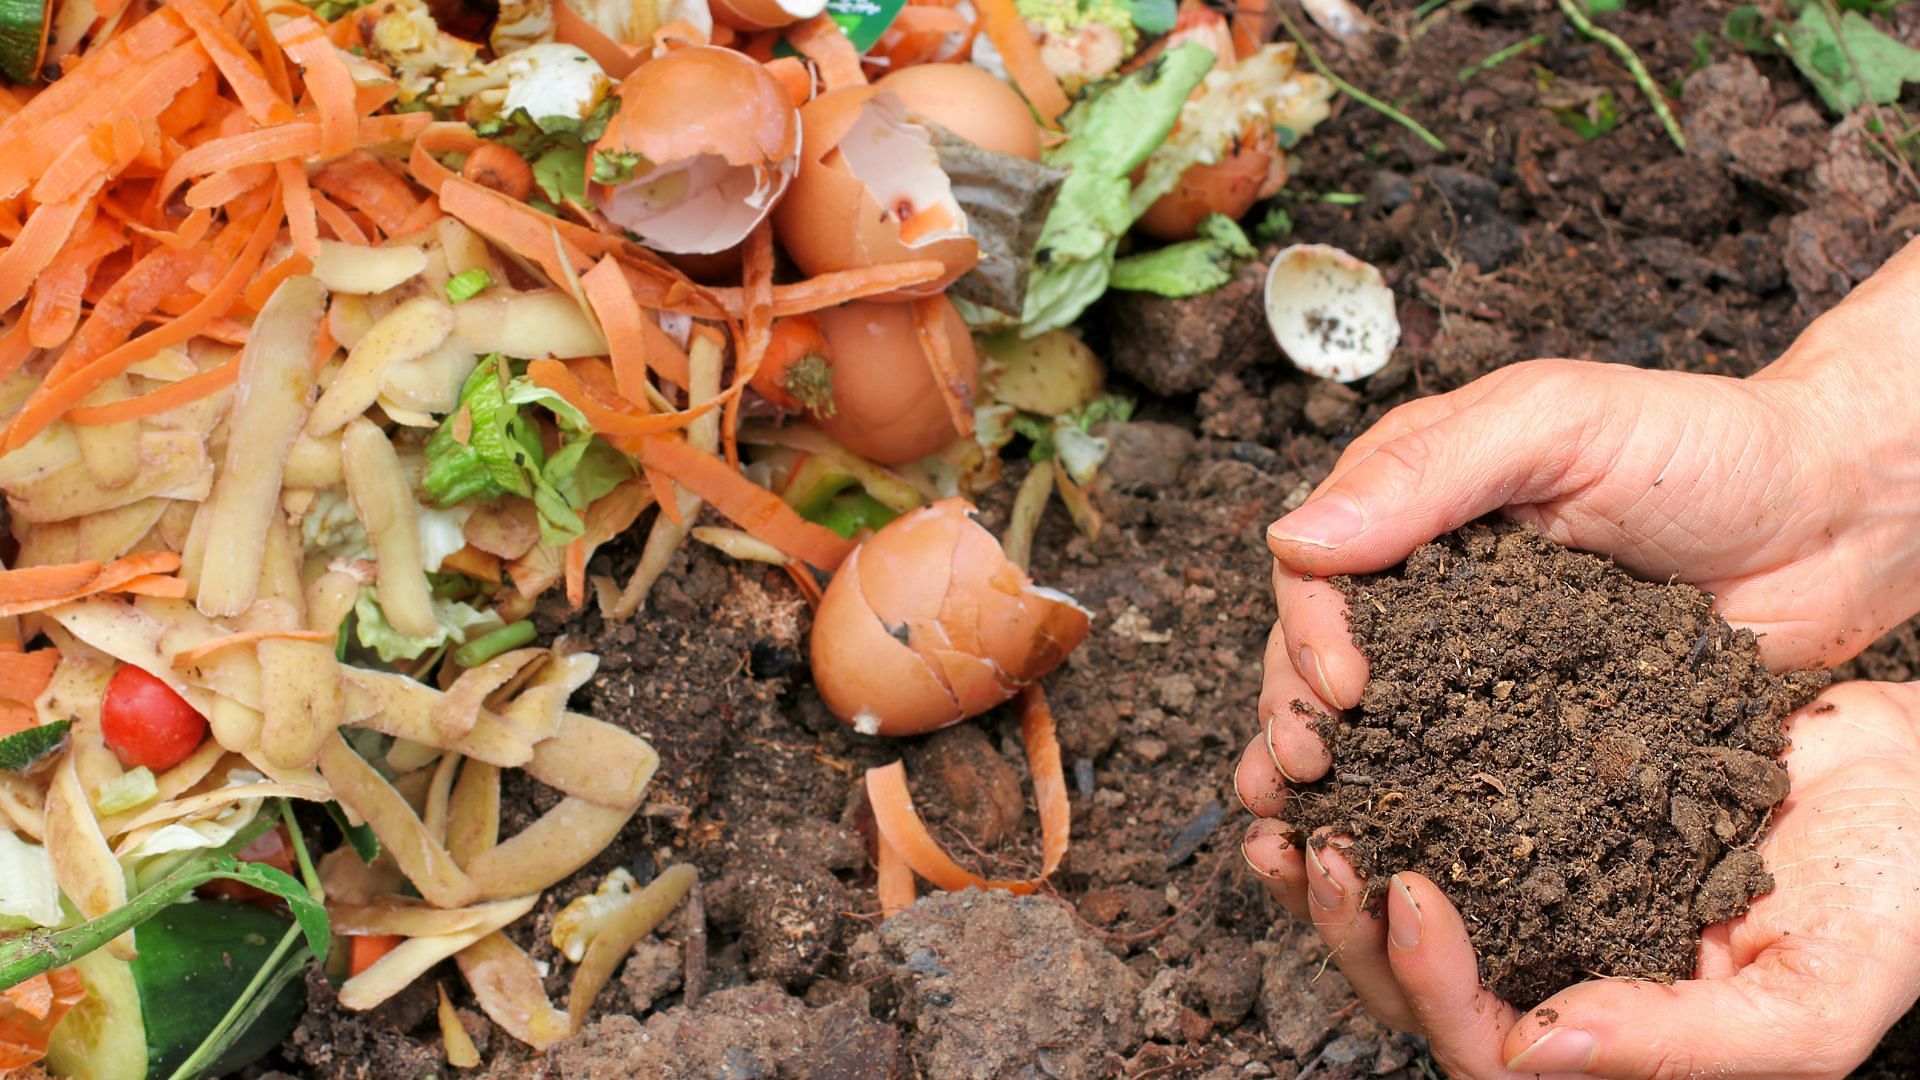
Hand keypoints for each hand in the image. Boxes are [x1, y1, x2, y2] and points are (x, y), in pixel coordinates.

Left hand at [1241, 680, 1919, 1079]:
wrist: (1916, 772)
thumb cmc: (1894, 892)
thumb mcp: (1817, 992)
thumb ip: (1686, 1043)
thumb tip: (1532, 1053)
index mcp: (1613, 1038)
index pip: (1486, 1048)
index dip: (1432, 984)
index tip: (1405, 890)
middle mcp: (1560, 974)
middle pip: (1416, 988)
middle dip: (1352, 926)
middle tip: (1316, 845)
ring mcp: (1541, 895)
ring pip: (1405, 908)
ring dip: (1337, 866)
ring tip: (1288, 805)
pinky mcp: (1533, 813)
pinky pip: (1433, 816)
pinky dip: (1378, 789)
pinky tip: (1341, 746)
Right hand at [1255, 235, 1919, 785]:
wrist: (1838, 518)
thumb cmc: (1707, 445)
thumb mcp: (1558, 423)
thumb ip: (1428, 472)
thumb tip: (1293, 538)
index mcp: (1415, 503)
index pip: (1316, 571)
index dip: (1306, 632)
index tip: (1342, 688)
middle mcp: (1432, 588)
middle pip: (1323, 658)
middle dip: (1297, 718)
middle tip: (1304, 776)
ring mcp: (1483, 663)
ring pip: (1379, 726)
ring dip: (1336, 780)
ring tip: (1313, 837)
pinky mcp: (1539, 729)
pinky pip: (1468, 773)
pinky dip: (1423, 814)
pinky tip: (1396, 857)